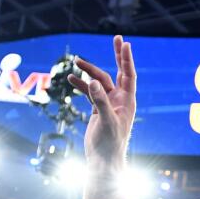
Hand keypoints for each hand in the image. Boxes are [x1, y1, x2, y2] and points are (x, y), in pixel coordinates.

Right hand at [70, 35, 135, 171]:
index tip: (125, 44)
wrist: (103, 160)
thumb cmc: (109, 143)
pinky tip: (71, 78)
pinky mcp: (99, 110)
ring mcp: (109, 104)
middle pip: (118, 73)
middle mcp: (120, 100)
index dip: (126, 59)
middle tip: (117, 38)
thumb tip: (93, 81)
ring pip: (100, 82)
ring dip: (89, 71)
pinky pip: (90, 92)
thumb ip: (100, 101)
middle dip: (117, 56)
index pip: (128, 75)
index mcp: (127, 101)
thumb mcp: (105, 121)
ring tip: (76, 61)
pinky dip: (82, 84)